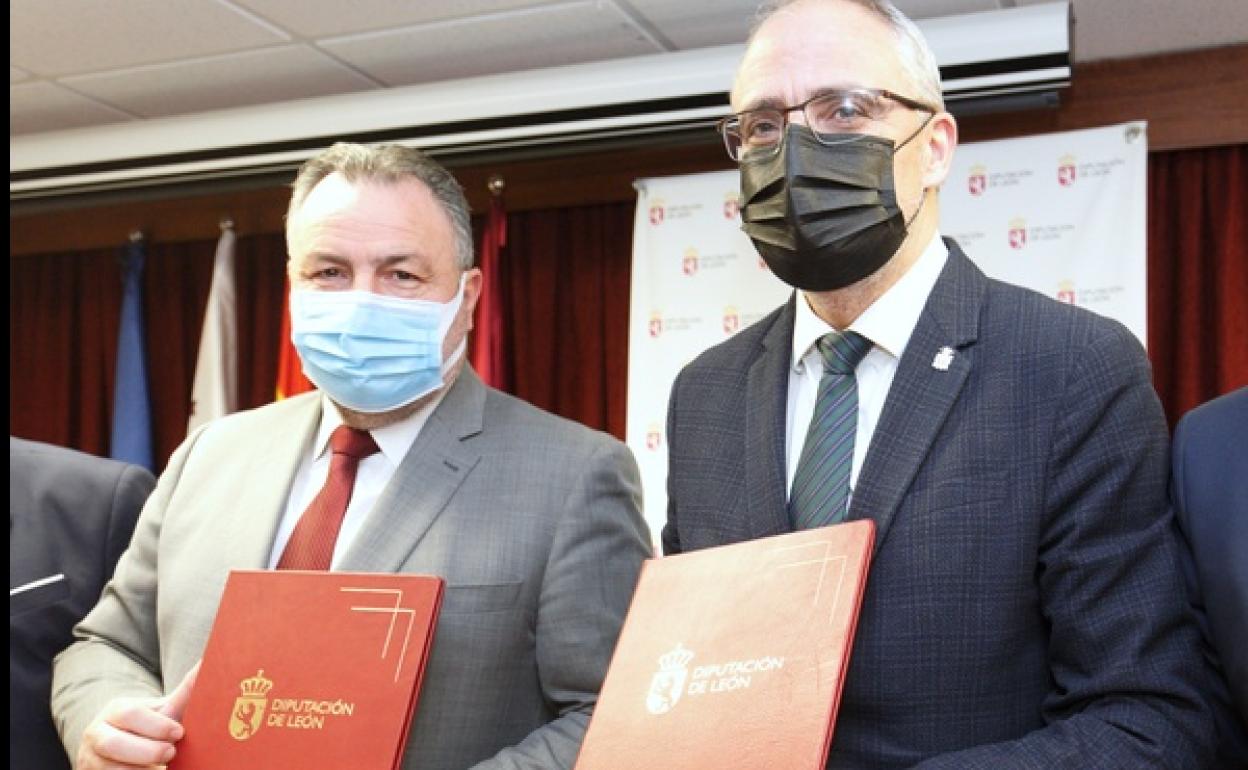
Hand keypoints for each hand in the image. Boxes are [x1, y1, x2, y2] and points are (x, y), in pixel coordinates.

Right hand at [75, 662, 198, 768]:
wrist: (120, 750)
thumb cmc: (147, 727)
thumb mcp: (161, 711)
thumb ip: (183, 693)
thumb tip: (207, 663)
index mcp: (115, 711)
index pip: (130, 713)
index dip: (156, 725)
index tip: (179, 733)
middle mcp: (96, 734)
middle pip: (113, 743)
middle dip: (146, 751)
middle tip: (170, 753)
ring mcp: (90, 759)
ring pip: (108, 768)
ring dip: (138, 769)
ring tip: (161, 768)